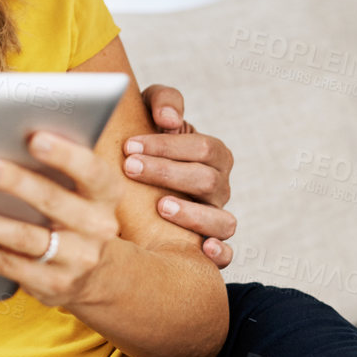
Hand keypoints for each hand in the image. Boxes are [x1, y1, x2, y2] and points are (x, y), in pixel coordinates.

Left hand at [0, 131, 121, 308]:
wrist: (97, 275)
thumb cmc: (75, 213)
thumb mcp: (81, 190)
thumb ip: (56, 167)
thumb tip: (3, 136)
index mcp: (105, 194)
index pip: (90, 171)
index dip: (64, 154)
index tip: (34, 138)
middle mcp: (96, 226)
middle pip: (52, 201)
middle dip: (15, 182)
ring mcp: (75, 259)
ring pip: (24, 238)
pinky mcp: (52, 283)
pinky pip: (8, 266)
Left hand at [126, 84, 236, 266]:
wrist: (133, 177)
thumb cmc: (146, 140)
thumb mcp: (151, 110)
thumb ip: (164, 101)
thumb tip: (168, 118)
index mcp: (212, 154)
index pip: (201, 148)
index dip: (167, 146)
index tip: (129, 145)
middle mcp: (219, 187)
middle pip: (207, 181)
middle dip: (167, 174)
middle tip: (131, 168)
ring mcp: (216, 217)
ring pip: (222, 221)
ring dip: (192, 215)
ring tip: (161, 207)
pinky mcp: (209, 246)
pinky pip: (227, 255)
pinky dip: (219, 254)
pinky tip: (202, 249)